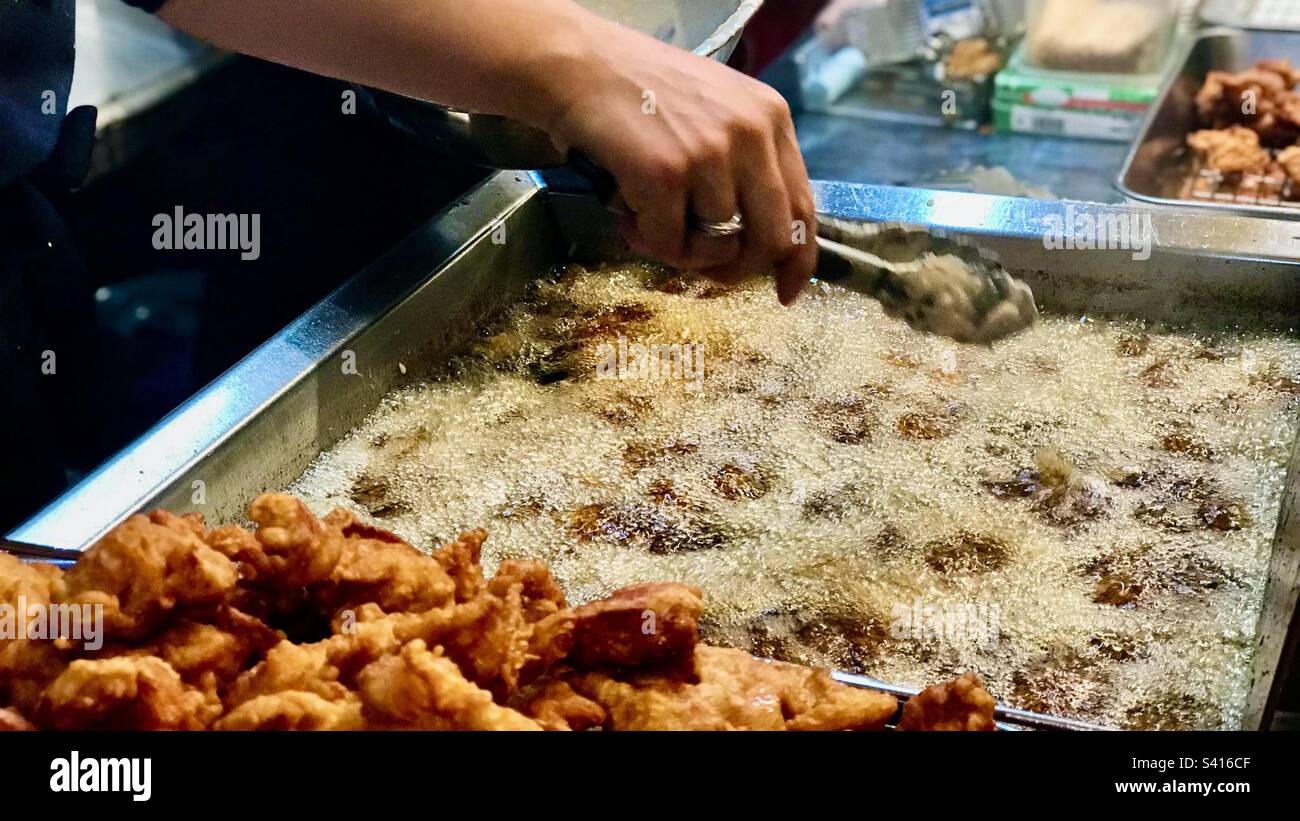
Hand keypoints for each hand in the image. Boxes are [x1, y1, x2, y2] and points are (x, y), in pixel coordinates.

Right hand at [536, 15, 815, 304]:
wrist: (579, 66)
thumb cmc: (641, 93)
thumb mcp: (717, 112)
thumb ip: (745, 165)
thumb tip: (755, 241)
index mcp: (771, 118)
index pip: (804, 207)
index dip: (797, 260)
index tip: (786, 292)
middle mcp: (751, 134)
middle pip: (772, 239)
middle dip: (738, 269)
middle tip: (708, 274)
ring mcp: (710, 154)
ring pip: (715, 247)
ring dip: (677, 249)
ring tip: (644, 217)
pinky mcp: (666, 174)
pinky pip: (669, 244)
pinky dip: (645, 241)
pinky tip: (626, 213)